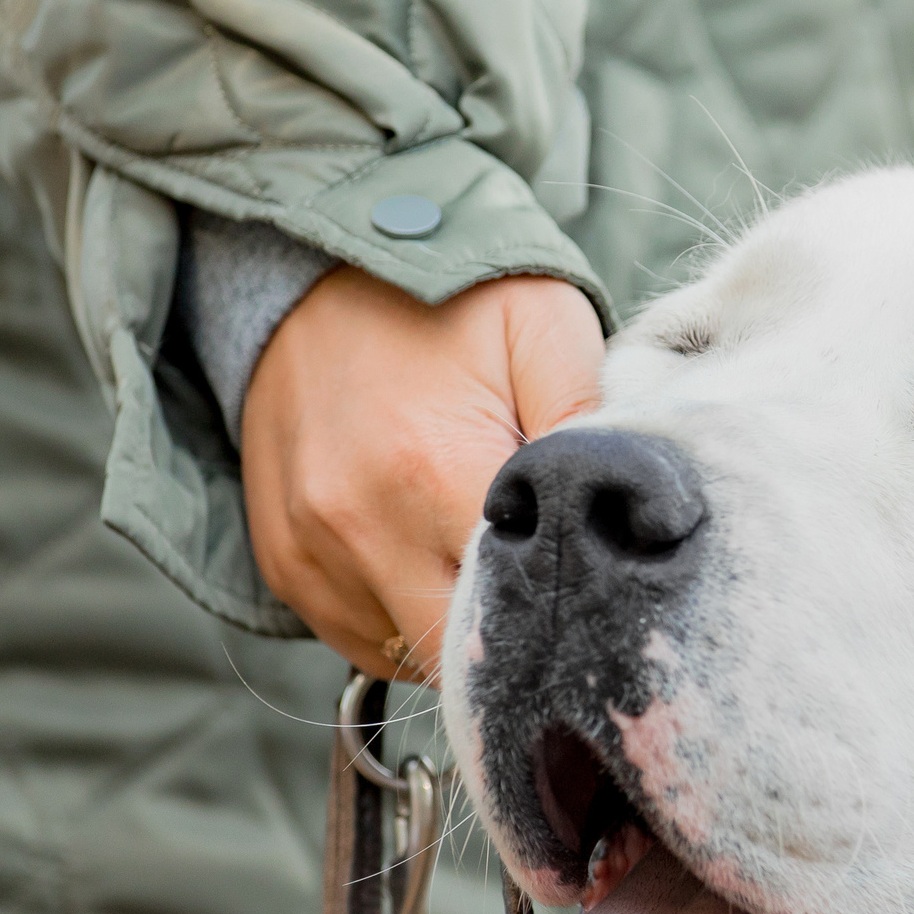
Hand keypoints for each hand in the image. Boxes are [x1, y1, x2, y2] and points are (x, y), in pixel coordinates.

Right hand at [242, 268, 602, 681]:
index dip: (568, 623)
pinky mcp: (284, 561)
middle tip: (556, 597)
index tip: (600, 606)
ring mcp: (310, 550)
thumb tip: (630, 520)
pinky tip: (436, 562)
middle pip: (459, 655)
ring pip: (406, 655)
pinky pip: (357, 638)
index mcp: (436, 472)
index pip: (515, 616)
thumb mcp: (547, 333)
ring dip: (456, 633)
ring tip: (489, 562)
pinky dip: (403, 621)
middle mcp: (360, 525)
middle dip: (515, 641)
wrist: (321, 259)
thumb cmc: (454, 299)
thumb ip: (588, 430)